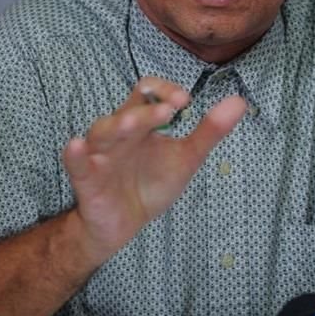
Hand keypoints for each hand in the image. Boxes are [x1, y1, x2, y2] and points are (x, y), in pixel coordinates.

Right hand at [63, 77, 246, 259]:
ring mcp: (100, 155)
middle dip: (148, 111)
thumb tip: (240, 101)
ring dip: (118, 126)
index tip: (185, 101)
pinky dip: (74, 155)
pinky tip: (75, 144)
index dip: (164, 91)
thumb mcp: (186, 158)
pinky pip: (77, 164)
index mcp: (141, 122)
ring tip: (132, 123)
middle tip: (170, 110)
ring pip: (103, 132)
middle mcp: (119, 133)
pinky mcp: (87, 179)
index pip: (147, 92)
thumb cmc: (152, 183)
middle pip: (128, 112)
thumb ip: (210, 131)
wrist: (125, 224)